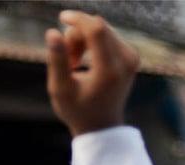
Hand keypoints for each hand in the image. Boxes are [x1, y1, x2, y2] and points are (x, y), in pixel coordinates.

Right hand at [45, 11, 138, 136]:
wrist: (101, 126)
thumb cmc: (78, 110)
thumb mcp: (61, 90)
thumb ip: (57, 61)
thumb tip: (52, 32)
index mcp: (110, 71)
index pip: (97, 30)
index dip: (79, 19)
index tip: (61, 18)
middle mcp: (126, 61)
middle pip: (97, 27)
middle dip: (76, 36)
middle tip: (67, 62)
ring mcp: (131, 58)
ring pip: (102, 29)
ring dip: (82, 40)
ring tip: (73, 64)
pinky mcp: (131, 56)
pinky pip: (107, 35)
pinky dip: (92, 42)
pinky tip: (83, 60)